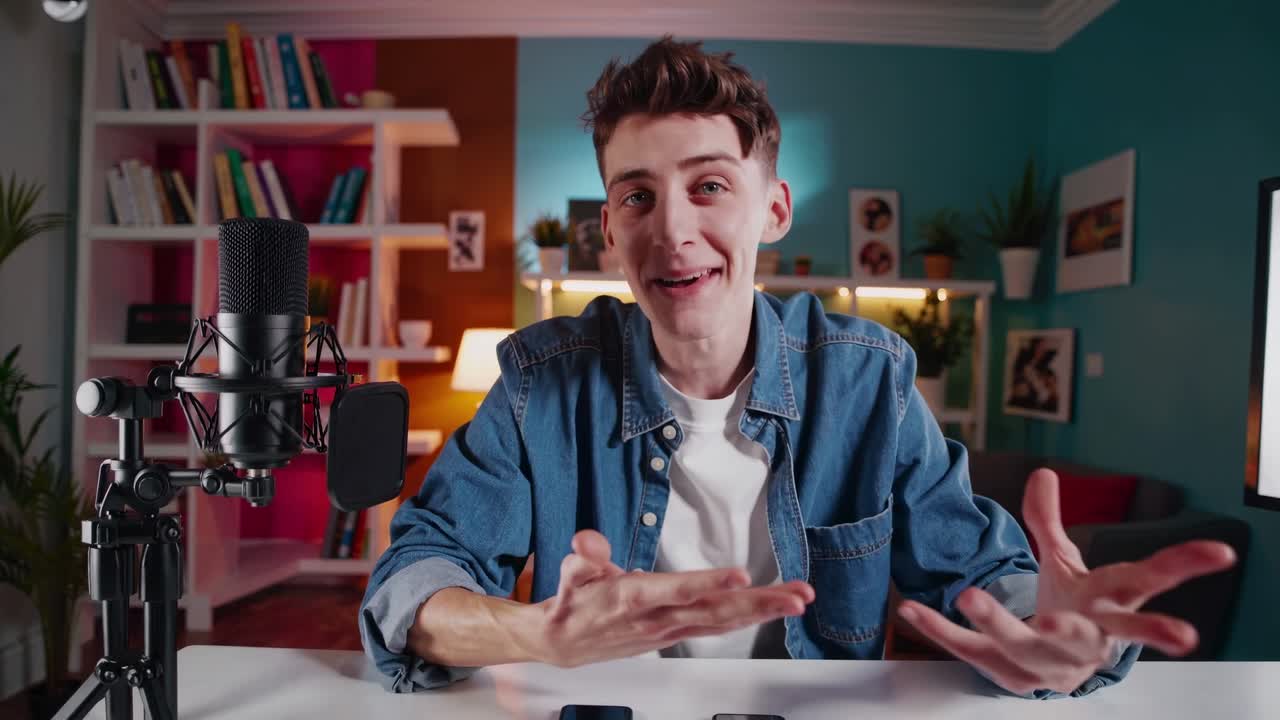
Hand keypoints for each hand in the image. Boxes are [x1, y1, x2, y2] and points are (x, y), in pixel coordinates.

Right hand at [528, 530, 814, 667]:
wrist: (563, 643)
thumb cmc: (572, 604)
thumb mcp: (568, 575)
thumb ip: (581, 558)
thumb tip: (587, 542)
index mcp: (634, 599)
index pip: (678, 591)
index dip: (709, 585)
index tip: (740, 576)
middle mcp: (658, 618)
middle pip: (715, 611)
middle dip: (759, 604)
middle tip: (796, 597)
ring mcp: (671, 629)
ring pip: (724, 621)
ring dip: (764, 611)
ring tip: (798, 600)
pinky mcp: (677, 633)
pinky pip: (719, 627)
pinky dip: (749, 618)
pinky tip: (773, 610)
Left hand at [896, 468, 1236, 694]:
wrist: (1059, 671)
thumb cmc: (1072, 610)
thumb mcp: (1066, 564)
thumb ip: (1049, 522)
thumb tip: (1045, 472)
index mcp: (1108, 605)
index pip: (1149, 582)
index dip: (1184, 565)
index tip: (1223, 552)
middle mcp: (1083, 639)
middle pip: (1088, 633)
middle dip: (1075, 628)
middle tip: (1061, 620)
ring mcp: (1044, 662)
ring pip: (1022, 645)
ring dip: (997, 622)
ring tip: (969, 597)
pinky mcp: (1005, 672)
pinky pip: (968, 652)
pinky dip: (940, 631)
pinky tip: (913, 610)